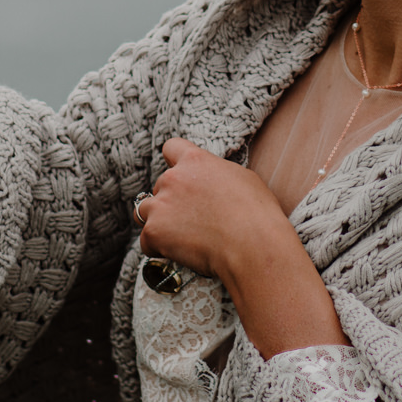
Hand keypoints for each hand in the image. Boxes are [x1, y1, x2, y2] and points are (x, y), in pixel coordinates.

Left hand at [136, 138, 349, 356]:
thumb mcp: (243, 179)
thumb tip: (213, 182)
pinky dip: (158, 248)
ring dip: (158, 221)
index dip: (175, 163)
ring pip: (144, 210)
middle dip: (171, 200)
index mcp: (196, 161)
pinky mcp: (154, 231)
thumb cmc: (257, 214)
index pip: (171, 148)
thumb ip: (218, 174)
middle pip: (160, 185)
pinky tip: (178, 254)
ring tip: (180, 237)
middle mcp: (173, 178)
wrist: (253, 245)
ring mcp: (161, 205)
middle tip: (193, 219)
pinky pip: (146, 241)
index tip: (181, 178)